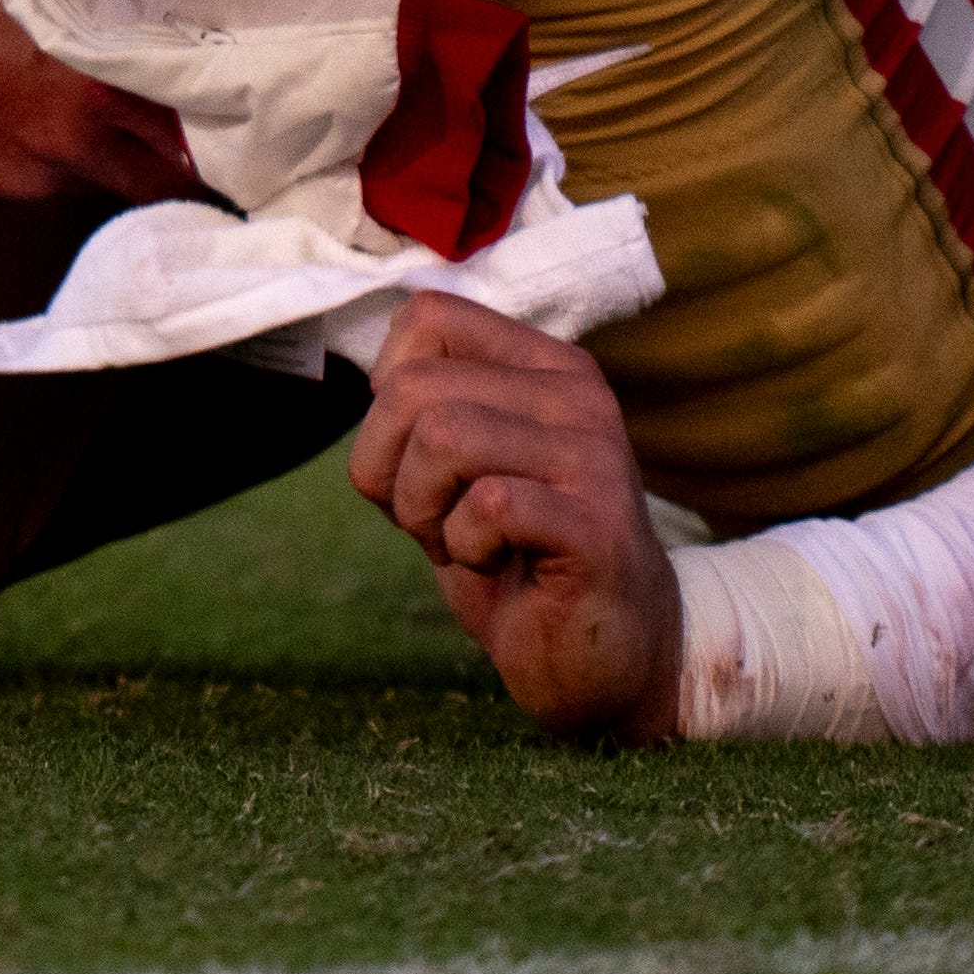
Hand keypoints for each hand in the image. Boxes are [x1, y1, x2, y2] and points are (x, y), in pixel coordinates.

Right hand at [0, 0, 208, 209]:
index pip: (176, 152)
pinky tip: (10, 112)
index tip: (229, 154)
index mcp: (84, 101)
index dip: (205, 153)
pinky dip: (30, 155)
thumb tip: (176, 68)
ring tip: (68, 107)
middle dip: (160, 168)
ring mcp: (7, 178)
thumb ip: (120, 45)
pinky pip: (24, 178)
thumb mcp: (61, 2)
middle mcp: (51, 155)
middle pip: (141, 185)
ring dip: (87, 156)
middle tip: (184, 151)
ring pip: (78, 180)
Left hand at [346, 291, 680, 741]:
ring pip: (442, 437)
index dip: (385, 394)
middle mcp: (577, 394)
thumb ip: (425, 405)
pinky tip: (500, 566)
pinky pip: (487, 505)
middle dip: (386, 466)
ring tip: (462, 541)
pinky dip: (464, 545)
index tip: (416, 456)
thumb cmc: (516, 557)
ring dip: (421, 508)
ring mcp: (594, 456)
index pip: (426, 316)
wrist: (604, 657)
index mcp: (545, 364)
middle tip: (430, 519)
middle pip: (413, 386)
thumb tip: (369, 371)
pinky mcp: (596, 526)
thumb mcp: (459, 465)